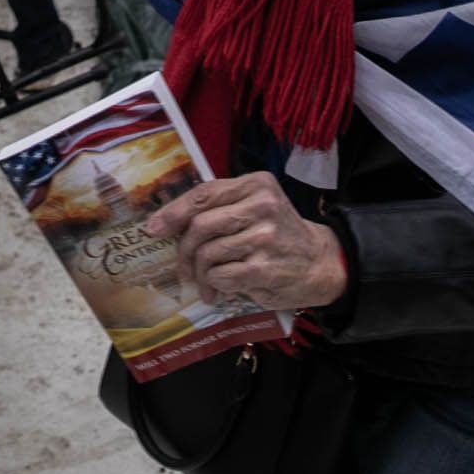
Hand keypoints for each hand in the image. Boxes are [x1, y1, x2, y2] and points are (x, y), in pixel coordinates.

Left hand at [149, 172, 348, 312]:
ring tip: (207, 283)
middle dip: (184, 250)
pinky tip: (221, 289)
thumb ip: (221, 207)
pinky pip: (220, 275)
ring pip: (207, 253)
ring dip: (200, 274)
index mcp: (256, 185)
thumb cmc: (277, 234)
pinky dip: (215, 285)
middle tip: (183, 267)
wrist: (319, 262)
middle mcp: (262, 206)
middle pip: (200, 226)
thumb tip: (168, 221)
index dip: (173, 212)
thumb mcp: (256, 206)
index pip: (203, 194)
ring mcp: (265, 238)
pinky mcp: (265, 268)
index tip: (154, 228)